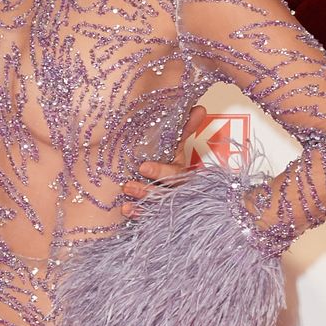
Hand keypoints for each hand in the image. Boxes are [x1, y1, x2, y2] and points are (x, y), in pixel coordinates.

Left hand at [120, 100, 211, 215]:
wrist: (154, 174)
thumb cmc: (166, 156)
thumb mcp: (174, 143)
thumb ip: (184, 127)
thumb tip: (200, 108)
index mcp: (181, 172)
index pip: (176, 175)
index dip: (161, 172)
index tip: (142, 167)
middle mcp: (176, 190)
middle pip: (166, 195)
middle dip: (147, 191)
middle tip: (128, 185)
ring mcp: (166, 204)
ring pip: (157, 207)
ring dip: (141, 204)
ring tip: (124, 199)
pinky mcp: (156, 214)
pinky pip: (149, 218)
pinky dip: (138, 215)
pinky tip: (126, 210)